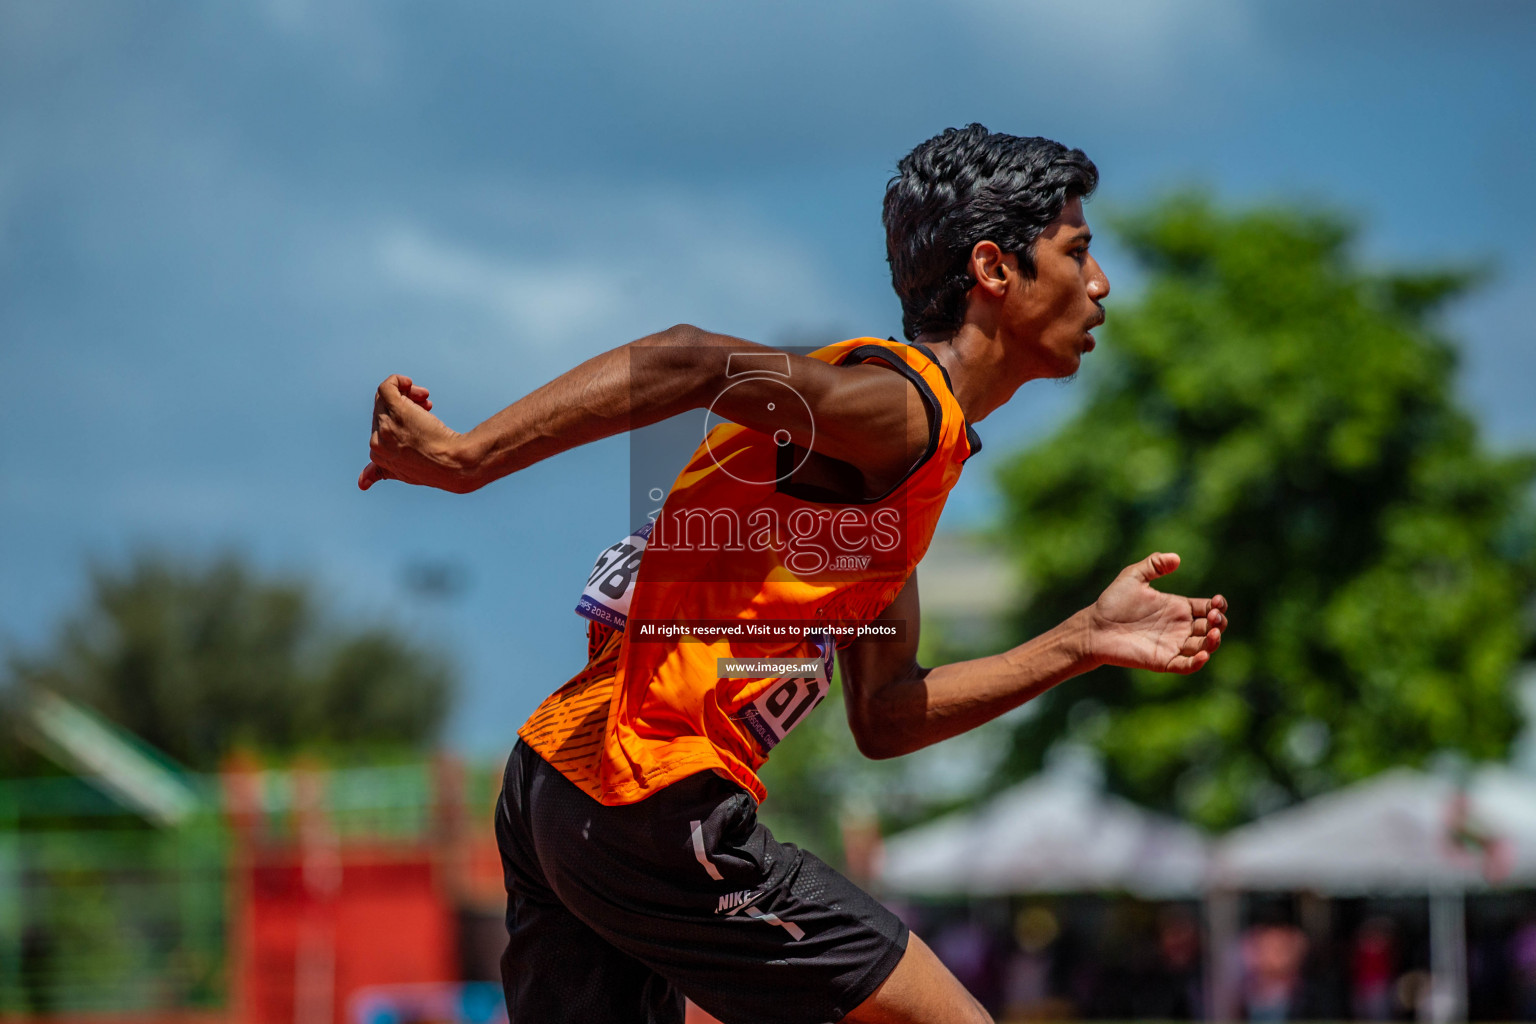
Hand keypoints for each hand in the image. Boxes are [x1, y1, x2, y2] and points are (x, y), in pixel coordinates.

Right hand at [358, 375, 467, 490]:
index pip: (380, 425)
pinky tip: (410, 383)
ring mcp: (385, 424)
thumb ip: (383, 473)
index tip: (420, 422)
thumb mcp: (405, 473)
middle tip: (427, 406)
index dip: (400, 419)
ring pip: (386, 398)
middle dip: (406, 405)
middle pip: (384, 410)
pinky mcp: (395, 409)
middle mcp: (377, 440)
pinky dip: (397, 380)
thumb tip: (361, 483)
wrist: (454, 465)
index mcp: (378, 454)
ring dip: (407, 394)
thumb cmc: (438, 468)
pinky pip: (387, 386)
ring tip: (426, 401)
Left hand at [1084, 552, 1225, 673]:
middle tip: (1213, 616)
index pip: (1208, 608)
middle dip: (1219, 622)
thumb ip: (1153, 565)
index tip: (1217, 601)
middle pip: (1211, 627)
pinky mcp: (1162, 661)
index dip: (1218, 606)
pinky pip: (1186, 665)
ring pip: (1203, 647)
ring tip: (1212, 633)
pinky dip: (1197, 662)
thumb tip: (1176, 558)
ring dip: (1213, 642)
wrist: (1094, 626)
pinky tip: (1202, 655)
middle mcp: (1179, 627)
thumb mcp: (1133, 576)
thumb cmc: (1113, 602)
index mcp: (1177, 608)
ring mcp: (1172, 645)